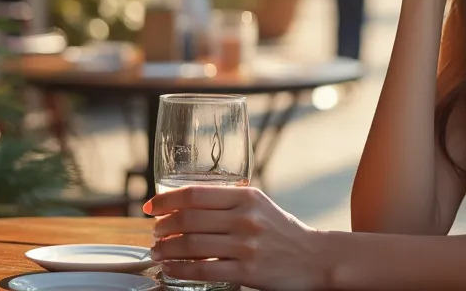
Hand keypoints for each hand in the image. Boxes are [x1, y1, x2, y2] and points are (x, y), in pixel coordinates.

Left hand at [145, 185, 330, 290]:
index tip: (151, 207)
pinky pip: (204, 270)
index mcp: (246, 196)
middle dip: (162, 226)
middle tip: (154, 232)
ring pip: (192, 245)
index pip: (195, 194)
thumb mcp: (259, 205)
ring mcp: (246, 246)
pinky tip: (170, 269)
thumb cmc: (281, 230)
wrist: (314, 257)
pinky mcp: (247, 272)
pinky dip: (180, 270)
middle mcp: (245, 218)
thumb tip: (185, 203)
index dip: (166, 200)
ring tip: (157, 251)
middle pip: (189, 219)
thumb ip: (229, 201)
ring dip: (166, 249)